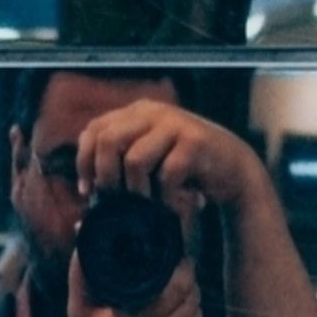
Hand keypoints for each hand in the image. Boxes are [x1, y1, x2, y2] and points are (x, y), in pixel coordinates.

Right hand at [66, 252, 230, 316]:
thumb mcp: (80, 311)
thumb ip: (83, 270)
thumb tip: (84, 229)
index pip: (175, 285)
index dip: (183, 269)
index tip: (181, 262)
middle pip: (191, 302)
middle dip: (189, 288)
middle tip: (183, 282)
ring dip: (193, 315)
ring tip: (180, 310)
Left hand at [75, 99, 263, 213]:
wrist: (232, 168)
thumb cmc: (184, 170)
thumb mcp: (148, 161)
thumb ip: (118, 167)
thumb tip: (84, 200)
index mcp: (136, 113)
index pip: (94, 130)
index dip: (84, 162)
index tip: (89, 191)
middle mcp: (153, 112)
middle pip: (108, 140)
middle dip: (106, 177)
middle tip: (115, 200)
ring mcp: (175, 125)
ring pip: (135, 159)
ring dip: (136, 191)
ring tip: (147, 204)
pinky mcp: (195, 142)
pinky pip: (166, 174)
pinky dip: (165, 196)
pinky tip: (172, 204)